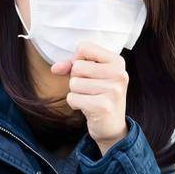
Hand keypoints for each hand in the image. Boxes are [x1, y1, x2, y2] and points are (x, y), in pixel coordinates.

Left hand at [50, 42, 128, 156]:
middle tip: (90, 89)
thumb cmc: (99, 95)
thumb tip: (55, 68)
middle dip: (77, 79)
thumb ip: (72, 66)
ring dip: (76, 93)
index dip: (78, 60)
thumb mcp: (90, 75)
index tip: (87, 71)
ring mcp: (113, 90)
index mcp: (117, 61)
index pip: (84, 47)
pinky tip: (88, 107)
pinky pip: (73, 98)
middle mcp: (119, 74)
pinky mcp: (103, 106)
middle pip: (77, 66)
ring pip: (74, 83)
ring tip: (90, 98)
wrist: (112, 125)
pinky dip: (75, 104)